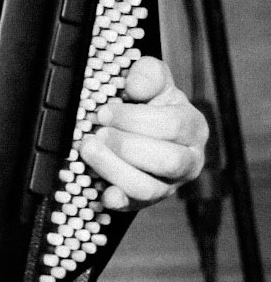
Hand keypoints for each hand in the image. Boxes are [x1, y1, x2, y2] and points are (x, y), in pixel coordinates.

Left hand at [76, 57, 208, 212]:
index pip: (172, 126)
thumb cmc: (148, 105)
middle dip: (127, 146)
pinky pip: (132, 207)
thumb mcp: (153, 82)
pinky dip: (116, 199)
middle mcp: (188, 161)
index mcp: (193, 127)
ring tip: (89, 150)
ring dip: (114, 169)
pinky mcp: (145, 202)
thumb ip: (149, 74)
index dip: (135, 119)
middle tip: (98, 132)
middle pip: (167, 161)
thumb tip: (135, 85)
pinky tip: (102, 189)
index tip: (105, 112)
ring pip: (149, 188)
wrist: (140, 130)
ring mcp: (168, 186)